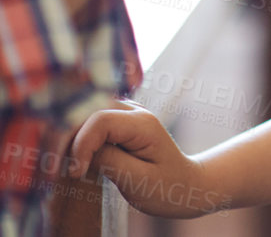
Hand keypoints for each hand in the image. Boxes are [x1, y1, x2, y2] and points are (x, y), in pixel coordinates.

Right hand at [68, 104, 223, 220]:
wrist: (186, 184)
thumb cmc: (166, 186)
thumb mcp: (138, 180)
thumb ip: (110, 161)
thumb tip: (80, 151)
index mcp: (142, 123)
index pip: (100, 119)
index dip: (81, 144)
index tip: (76, 173)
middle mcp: (133, 111)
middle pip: (88, 111)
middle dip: (68, 137)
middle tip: (57, 170)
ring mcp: (126, 114)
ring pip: (86, 113)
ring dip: (70, 136)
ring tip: (62, 165)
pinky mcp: (118, 123)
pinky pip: (91, 121)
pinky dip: (77, 137)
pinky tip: (72, 158)